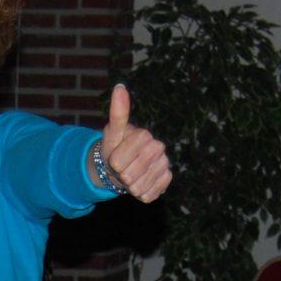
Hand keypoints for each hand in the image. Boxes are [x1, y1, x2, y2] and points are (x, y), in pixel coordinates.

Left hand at [98, 85, 172, 202]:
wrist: (123, 166)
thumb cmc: (115, 148)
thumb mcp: (112, 132)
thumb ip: (118, 112)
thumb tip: (120, 86)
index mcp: (143, 135)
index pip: (119, 161)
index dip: (113, 163)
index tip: (114, 159)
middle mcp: (158, 148)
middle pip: (131, 175)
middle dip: (121, 176)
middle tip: (122, 170)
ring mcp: (164, 164)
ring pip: (140, 186)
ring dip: (130, 186)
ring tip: (130, 177)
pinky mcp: (167, 179)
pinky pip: (150, 194)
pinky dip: (141, 193)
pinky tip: (140, 184)